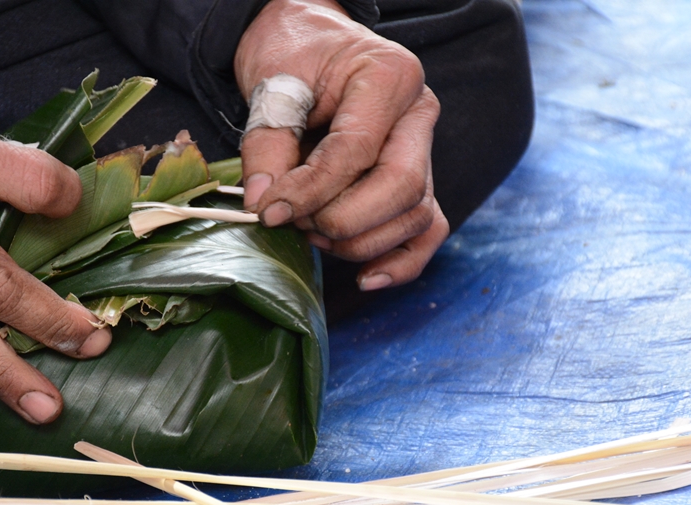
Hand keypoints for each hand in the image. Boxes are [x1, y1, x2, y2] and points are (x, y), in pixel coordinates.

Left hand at [236, 0, 448, 290]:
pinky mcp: (417, 180)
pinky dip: (400, 262)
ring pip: (414, 215)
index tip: (269, 212)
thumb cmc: (294, 54)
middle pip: (401, 188)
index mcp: (389, 77)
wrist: (307, 40)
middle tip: (294, 223)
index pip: (356, 151)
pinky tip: (366, 279)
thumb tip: (264, 205)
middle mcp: (418, 114)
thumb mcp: (272, 86)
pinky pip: (426, 231)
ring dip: (358, 240)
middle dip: (341, 220)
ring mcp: (424, 149)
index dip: (310, 190)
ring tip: (310, 231)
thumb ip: (267, 145)